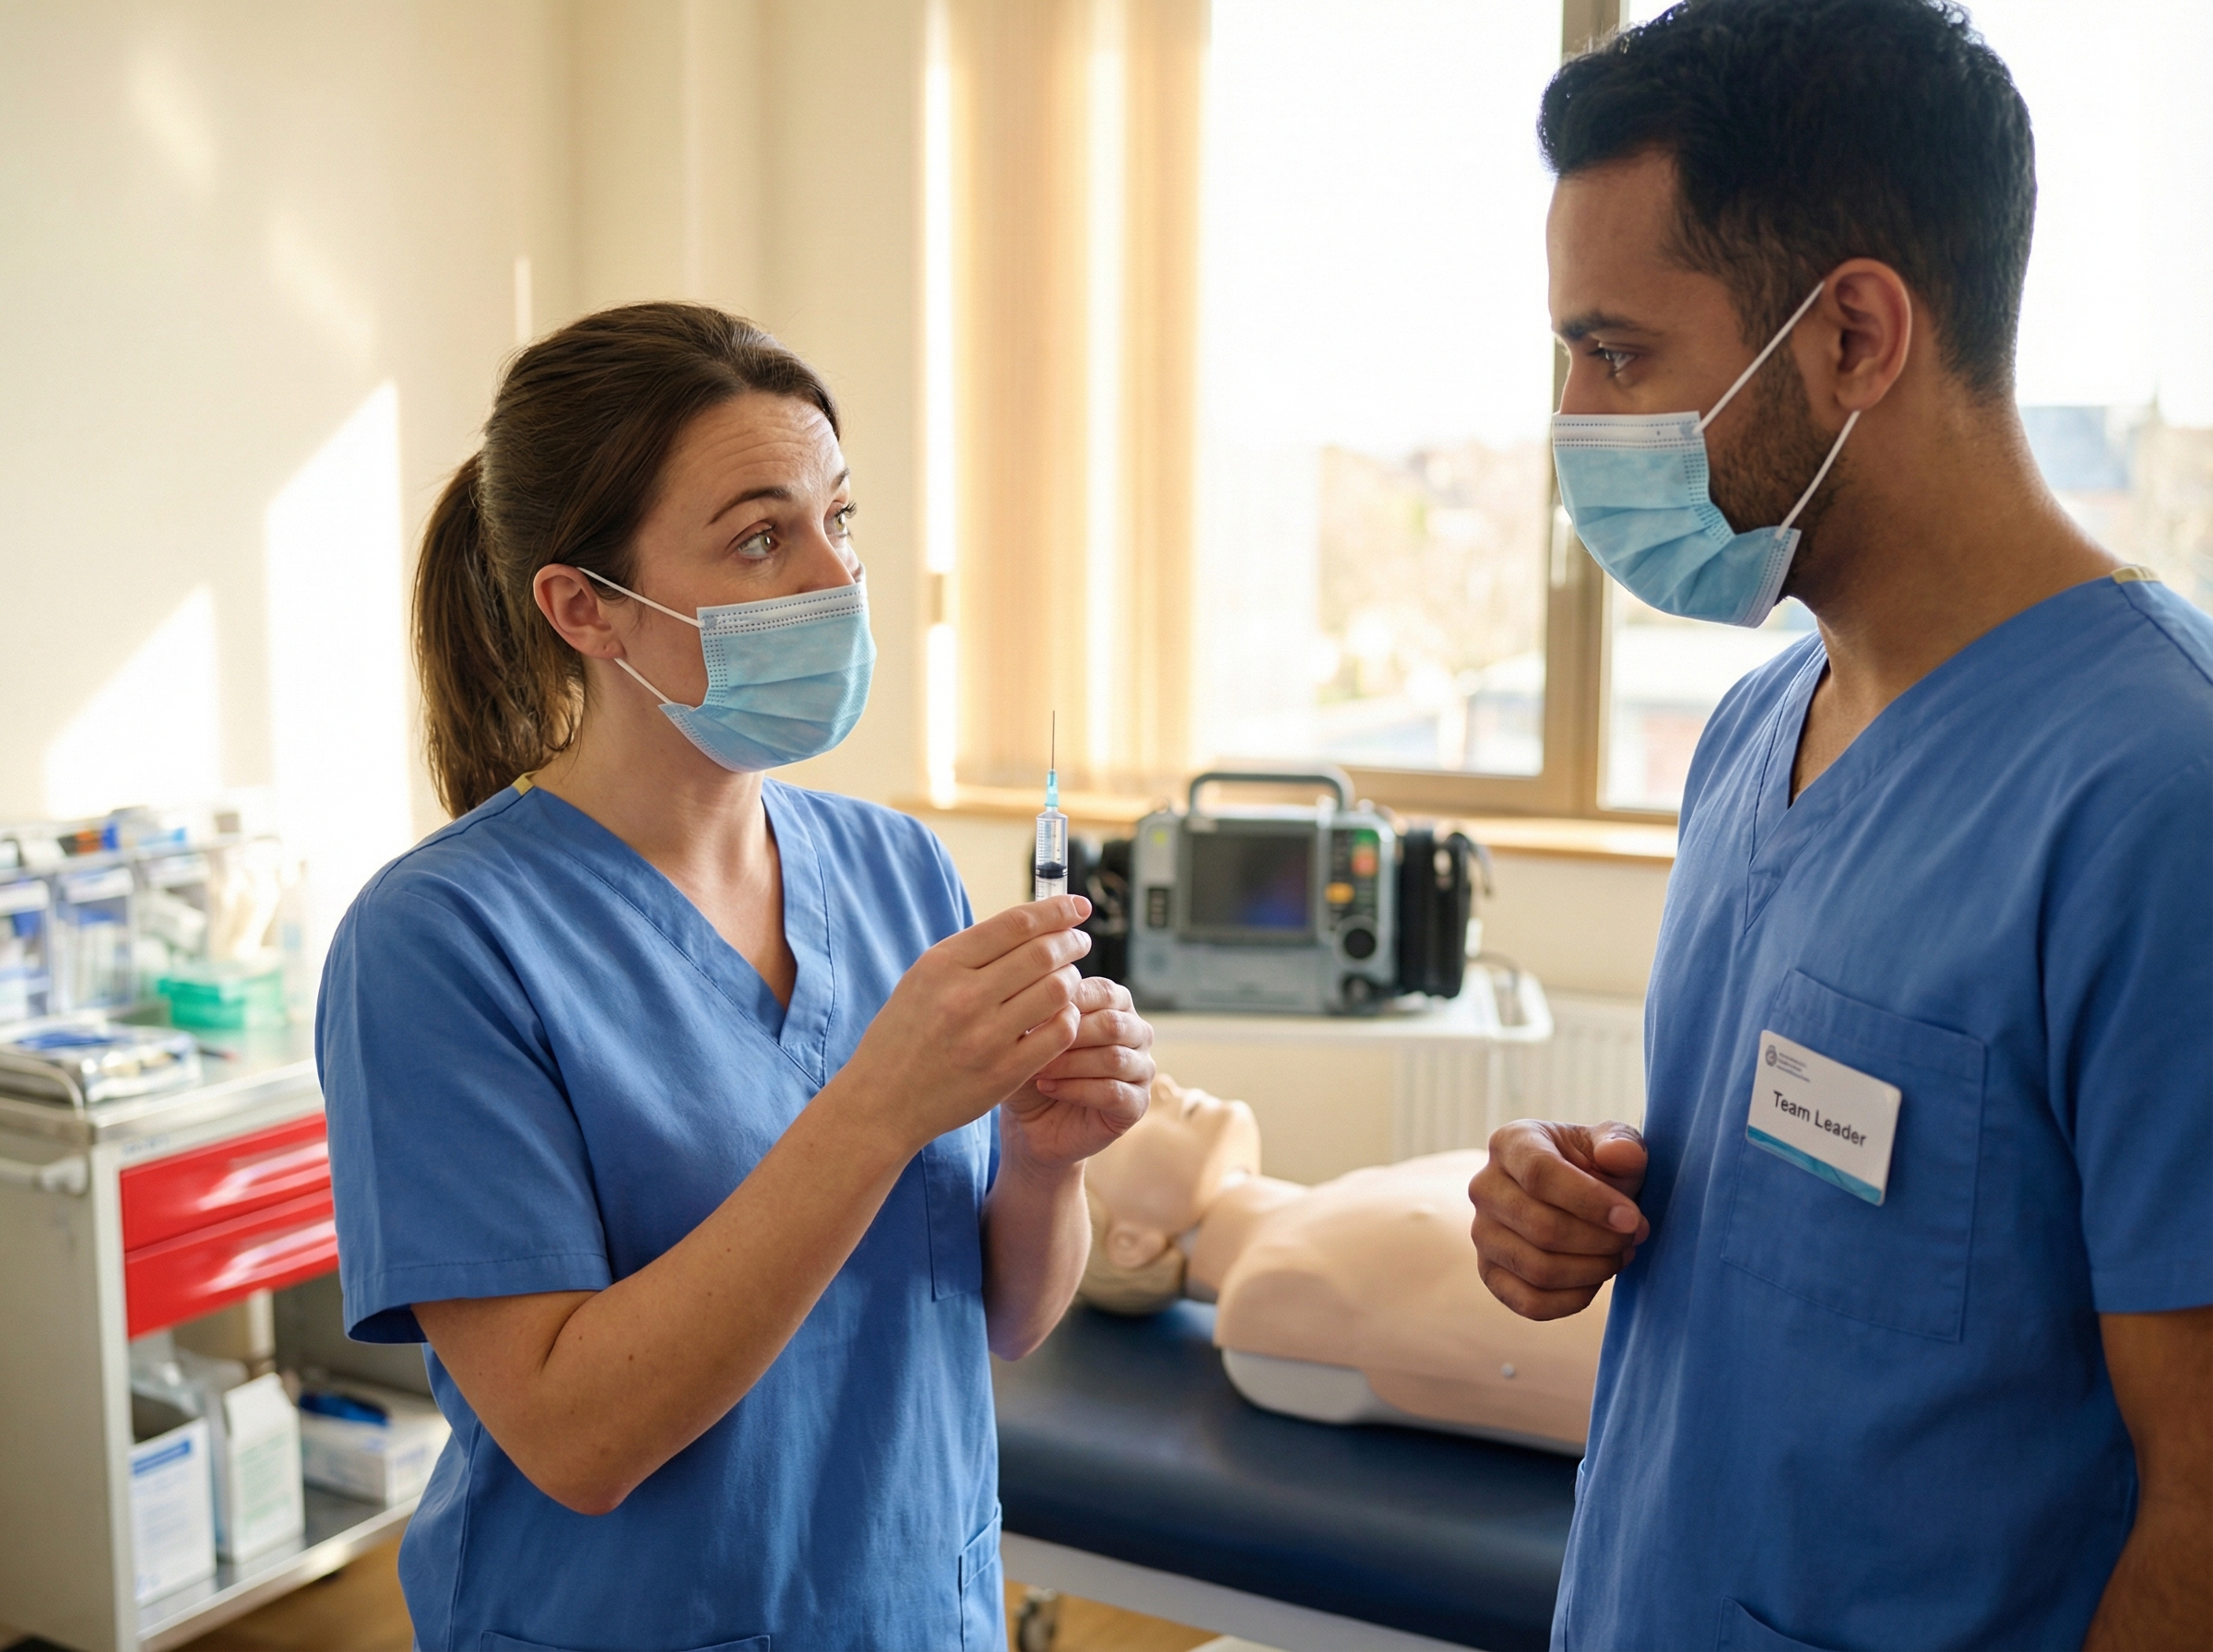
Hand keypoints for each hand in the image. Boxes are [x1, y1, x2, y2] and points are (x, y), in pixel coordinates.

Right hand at [836, 897, 1093, 1152]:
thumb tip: (1032, 924)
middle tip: (1079, 942)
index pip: (1016, 924)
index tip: (1078, 906)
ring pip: (1056, 990)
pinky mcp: (1003, 1073)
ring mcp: (985, 1037)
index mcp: (942, 965)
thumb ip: (971, 953)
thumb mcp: (923, 980)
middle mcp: (964, 997)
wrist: (882, 1102)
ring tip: (1067, 979)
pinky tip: (1062, 1016)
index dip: (1056, 910)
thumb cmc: (905, 1034)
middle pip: (1042, 953)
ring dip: (1071, 979)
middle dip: (1070, 942)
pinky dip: (1069, 1018)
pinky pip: (1058, 1033)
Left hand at [1000, 977, 1153, 1169]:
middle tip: (1031, 1047)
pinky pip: (1113, 1092)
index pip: (1105, 993)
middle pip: (1112, 1025)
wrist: (1030, 1121)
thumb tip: (1043, 997)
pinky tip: (1049, 1089)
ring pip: (1113, 1059)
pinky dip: (1076, 1090)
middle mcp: (1137, 1033)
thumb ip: (1042, 1013)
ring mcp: (1142, 1069)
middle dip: (1068, 1037)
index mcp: (1117, 1006)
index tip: (1033, 1015)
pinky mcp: (1137, 1104)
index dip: (1070, 1002)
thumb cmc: (1032, 1067)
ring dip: (1068, 1065)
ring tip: (1037, 1070)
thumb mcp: (1030, 1036)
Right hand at [1469, 1119, 1649, 1320]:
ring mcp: (1482, 1233)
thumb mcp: (1615, 1143)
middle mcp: (1485, 1187)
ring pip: (1538, 1269)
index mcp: (1511, 1143)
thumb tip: (1620, 1155)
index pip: (1540, 1174)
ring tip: (1620, 1255)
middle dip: (1600, 1240)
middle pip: (1541, 1227)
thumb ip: (1622, 1143)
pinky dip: (1573, 1300)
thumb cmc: (1597, 1165)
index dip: (1591, 1202)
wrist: (1578, 1194)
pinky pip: (1530, 1303)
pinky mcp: (1490, 1273)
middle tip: (1634, 1237)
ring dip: (1593, 1270)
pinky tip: (1596, 1280)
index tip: (1632, 1219)